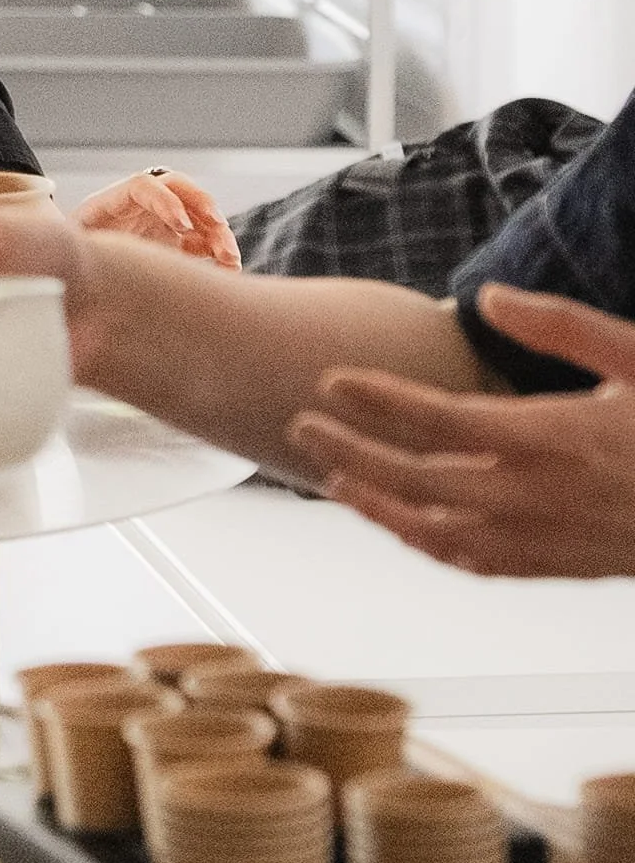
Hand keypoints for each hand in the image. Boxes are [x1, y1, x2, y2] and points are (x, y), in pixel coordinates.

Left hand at [75, 167, 240, 264]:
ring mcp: (161, 221)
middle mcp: (140, 206)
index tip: (181, 226)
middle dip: (202, 205)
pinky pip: (203, 240)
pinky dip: (218, 251)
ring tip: (231, 260)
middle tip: (218, 228)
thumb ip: (72, 245)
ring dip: (218, 232)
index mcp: (111, 202)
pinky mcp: (176, 241)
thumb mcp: (66, 251)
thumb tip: (66, 245)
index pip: (143, 185)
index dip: (165, 201)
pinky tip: (228, 270)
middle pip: (179, 188)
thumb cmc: (68, 260)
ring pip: (197, 215)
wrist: (75, 272)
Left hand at [288, 284, 634, 576]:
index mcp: (556, 437)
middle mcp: (541, 496)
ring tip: (333, 477)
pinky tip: (403, 526)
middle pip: (419, 479)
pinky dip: (430, 547)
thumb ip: (560, 325)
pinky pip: (478, 565)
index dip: (378, 400)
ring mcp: (549, 539)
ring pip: (438, 533)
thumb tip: (487, 296)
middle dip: (353, 450)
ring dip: (379, 505)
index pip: (441, 419)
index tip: (329, 381)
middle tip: (301, 426)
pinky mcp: (562, 566)